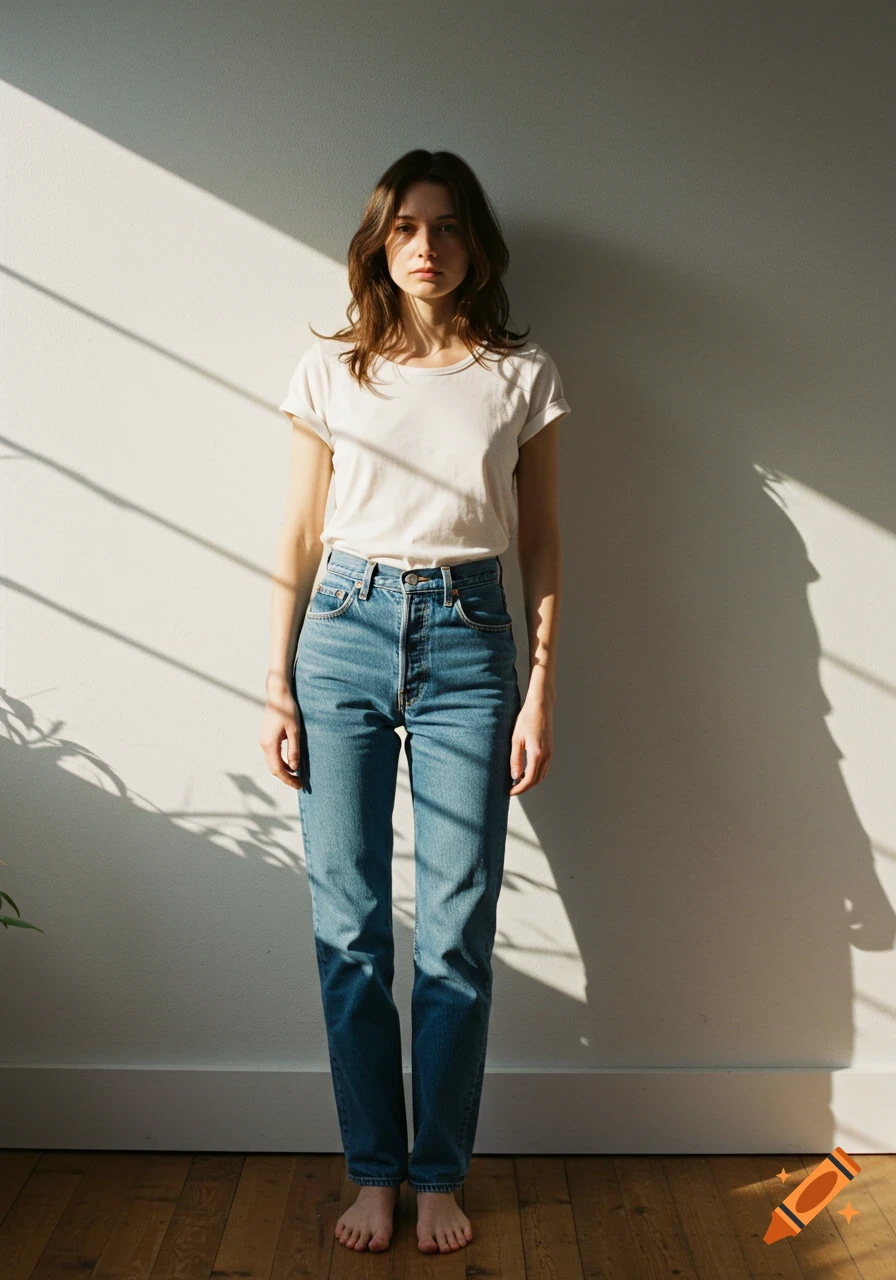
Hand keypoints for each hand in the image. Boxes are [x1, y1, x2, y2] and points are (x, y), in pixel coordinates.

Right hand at [260, 675, 302, 790]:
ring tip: (297, 776)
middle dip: (286, 778)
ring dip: (284, 771)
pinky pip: (273, 756)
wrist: (277, 694)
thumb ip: (293, 750)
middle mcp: (264, 744)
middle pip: (274, 768)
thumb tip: (294, 768)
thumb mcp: (294, 731)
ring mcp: (264, 741)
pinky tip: (291, 764)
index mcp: (269, 744)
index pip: (278, 769)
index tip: (299, 785)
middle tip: (300, 784)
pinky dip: (281, 763)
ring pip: (272, 763)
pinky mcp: (267, 738)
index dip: (288, 780)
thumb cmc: (287, 710)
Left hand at [509, 695, 552, 794]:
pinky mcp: (550, 749)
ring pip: (541, 775)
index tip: (510, 792)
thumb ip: (515, 759)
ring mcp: (550, 753)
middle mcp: (546, 756)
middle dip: (525, 787)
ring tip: (517, 782)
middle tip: (512, 789)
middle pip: (537, 780)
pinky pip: (544, 768)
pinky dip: (535, 774)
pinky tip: (526, 772)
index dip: (519, 788)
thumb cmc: (526, 720)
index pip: (529, 779)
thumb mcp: (516, 739)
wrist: (540, 706)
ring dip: (530, 781)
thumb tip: (515, 777)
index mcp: (537, 754)